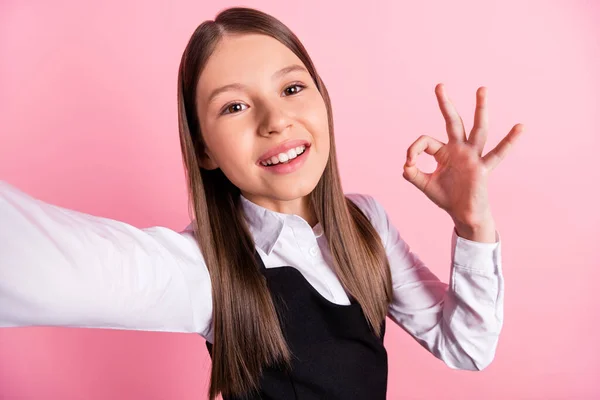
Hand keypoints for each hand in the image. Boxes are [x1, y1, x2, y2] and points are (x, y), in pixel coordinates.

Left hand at [402, 83, 523, 240]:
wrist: (463, 214)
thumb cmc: (446, 198)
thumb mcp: (425, 185)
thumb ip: (413, 174)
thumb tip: (405, 165)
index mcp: (444, 152)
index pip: (426, 141)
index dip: (414, 149)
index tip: (409, 162)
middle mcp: (459, 149)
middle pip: (453, 122)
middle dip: (445, 104)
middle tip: (439, 85)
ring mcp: (473, 156)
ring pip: (478, 129)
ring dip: (479, 109)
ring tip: (481, 89)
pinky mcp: (483, 167)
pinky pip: (498, 154)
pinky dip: (510, 141)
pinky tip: (520, 127)